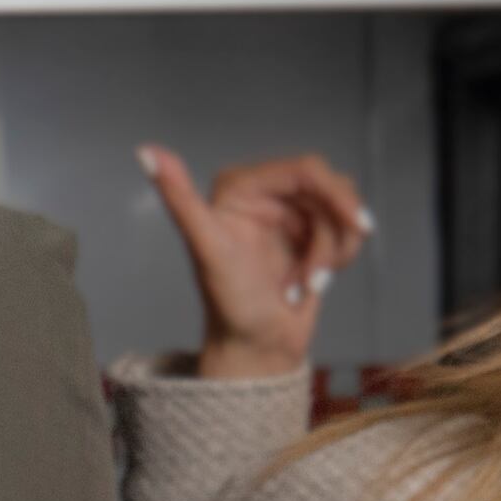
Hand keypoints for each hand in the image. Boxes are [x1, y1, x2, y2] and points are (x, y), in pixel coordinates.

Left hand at [144, 147, 371, 383]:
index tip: (356, 224)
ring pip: (342, 210)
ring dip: (332, 251)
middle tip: (320, 272)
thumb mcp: (207, 249)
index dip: (335, 194)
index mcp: (239, 187)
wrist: (256, 349)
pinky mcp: (309, 235)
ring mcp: (289, 214)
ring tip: (305, 283)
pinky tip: (311, 283)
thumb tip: (145, 152)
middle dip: (333, 231)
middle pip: (330, 188)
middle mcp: (264, 193)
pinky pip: (346, 229)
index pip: (304, 169)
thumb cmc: (229, 305)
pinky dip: (338, 257)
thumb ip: (179, 200)